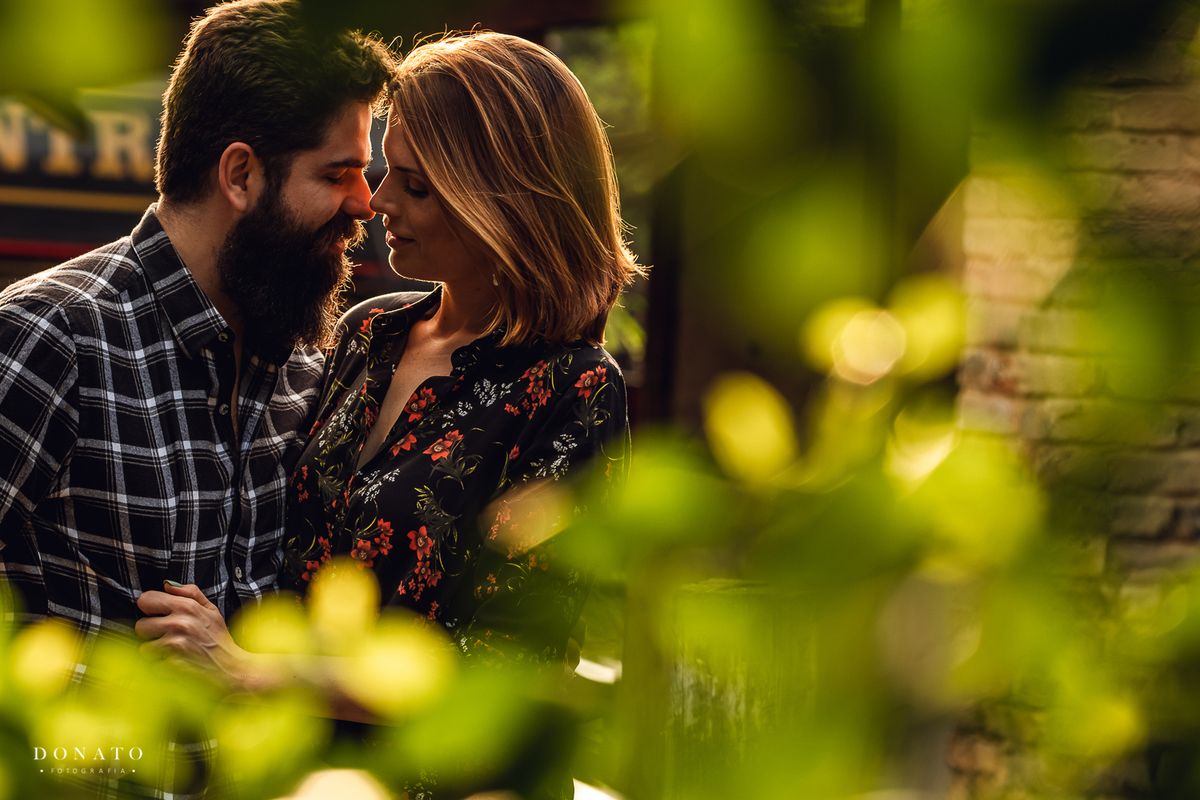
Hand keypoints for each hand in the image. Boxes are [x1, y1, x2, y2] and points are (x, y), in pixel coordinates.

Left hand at [135, 582, 249, 691]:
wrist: (230, 667)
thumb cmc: (219, 639)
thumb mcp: (211, 609)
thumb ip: (190, 593)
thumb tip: (167, 585)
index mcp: (186, 607)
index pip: (146, 599)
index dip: (150, 608)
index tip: (157, 614)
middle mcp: (178, 624)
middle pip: (140, 625)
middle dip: (151, 632)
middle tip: (166, 635)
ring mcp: (174, 645)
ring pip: (144, 648)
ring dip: (155, 651)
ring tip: (173, 650)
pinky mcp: (171, 664)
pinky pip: (153, 664)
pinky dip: (163, 666)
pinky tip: (177, 662)